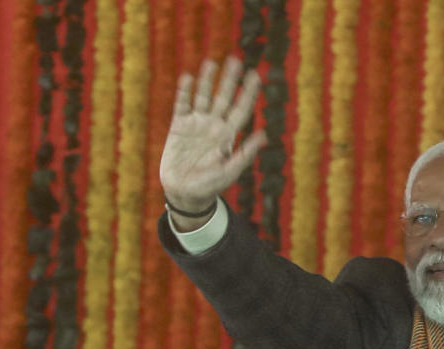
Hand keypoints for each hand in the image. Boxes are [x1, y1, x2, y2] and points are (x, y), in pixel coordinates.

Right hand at [160, 57, 265, 217]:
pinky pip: (182, 105)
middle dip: (229, 80)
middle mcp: (214, 126)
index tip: (256, 75)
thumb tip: (264, 135)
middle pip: (223, 97)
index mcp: (228, 135)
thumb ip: (245, 153)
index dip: (248, 93)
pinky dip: (185, 92)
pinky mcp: (179, 127)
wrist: (184, 193)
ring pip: (203, 97)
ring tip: (211, 63)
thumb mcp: (230, 171)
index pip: (241, 109)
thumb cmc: (210, 186)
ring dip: (207, 81)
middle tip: (235, 60)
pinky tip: (188, 78)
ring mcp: (196, 124)